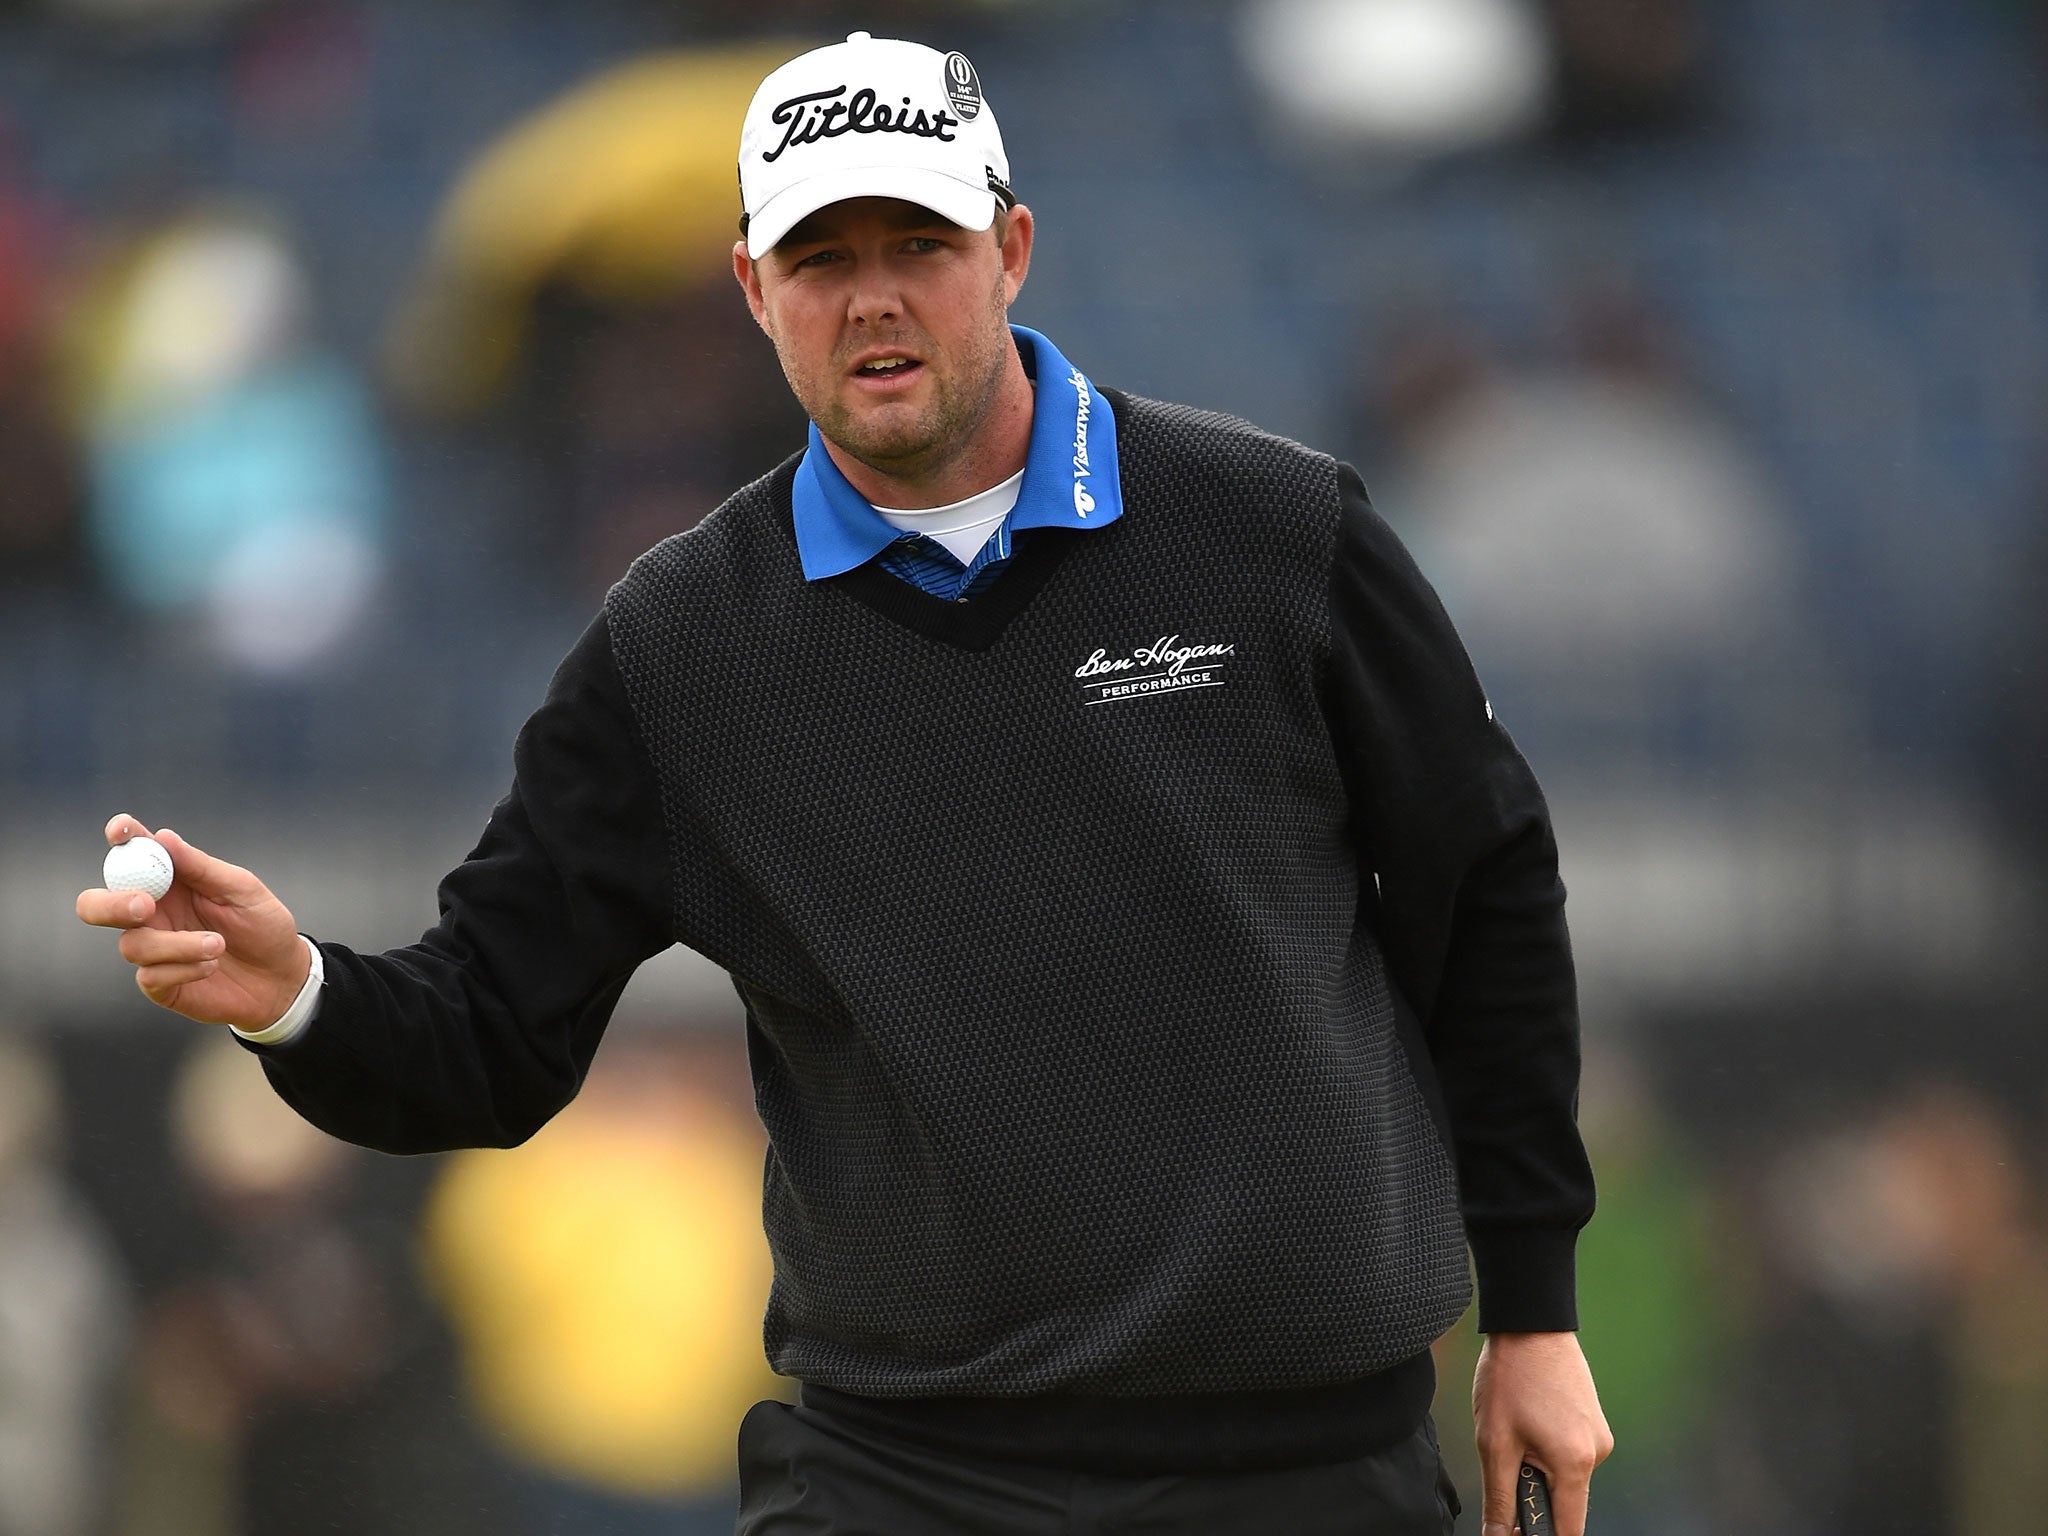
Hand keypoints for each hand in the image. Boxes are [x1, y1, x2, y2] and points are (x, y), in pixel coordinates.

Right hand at [76, 814, 308, 1029]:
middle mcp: (152, 913)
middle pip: (96, 905)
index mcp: (169, 881)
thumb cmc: (262, 925)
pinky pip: (150, 976)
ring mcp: (152, 948)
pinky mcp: (159, 982)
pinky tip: (211, 966)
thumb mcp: (242, 890)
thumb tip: (163, 836)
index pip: (132, 854)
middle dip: (110, 904)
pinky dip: (184, 968)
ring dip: (177, 944)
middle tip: (145, 906)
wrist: (281, 977)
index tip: (121, 831)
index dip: (121, 839)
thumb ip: (201, 867)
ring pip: (132, 944)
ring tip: (218, 944)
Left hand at [1473, 1330, 1612, 1535]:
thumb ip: (1500, 1497)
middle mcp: (1597, 1453)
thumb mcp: (1494, 1442)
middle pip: (1565, 1501)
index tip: (1515, 1531)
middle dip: (1533, 1493)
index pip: (1568, 1529)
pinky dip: (1547, 1447)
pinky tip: (1529, 1417)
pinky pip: (1569, 1451)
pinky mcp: (1593, 1420)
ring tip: (1516, 1426)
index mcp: (1575, 1464)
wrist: (1531, 1323)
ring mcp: (1598, 1435)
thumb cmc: (1511, 1376)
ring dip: (1538, 1466)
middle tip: (1507, 1458)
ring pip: (1565, 1474)